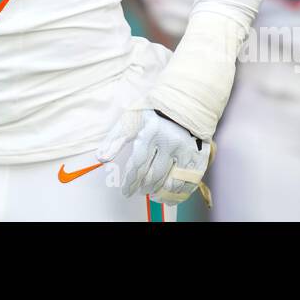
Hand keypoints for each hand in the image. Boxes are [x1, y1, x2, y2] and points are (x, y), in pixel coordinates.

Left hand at [98, 107, 212, 204]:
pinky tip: (169, 195)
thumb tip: (100, 158)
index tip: (125, 191)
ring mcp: (186, 149)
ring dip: (159, 191)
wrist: (184, 103)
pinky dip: (178, 192)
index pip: (138, 163)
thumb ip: (114, 140)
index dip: (130, 181)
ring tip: (151, 193)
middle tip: (138, 191)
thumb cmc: (152, 113)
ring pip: (171, 181)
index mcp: (151, 131)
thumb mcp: (131, 120)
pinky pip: (189, 181)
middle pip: (153, 174)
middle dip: (143, 186)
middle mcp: (170, 140)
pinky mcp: (199, 155)